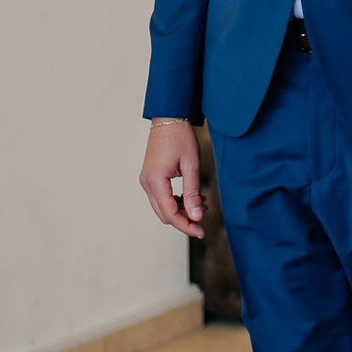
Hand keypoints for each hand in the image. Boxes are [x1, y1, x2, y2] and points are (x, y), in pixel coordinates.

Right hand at [139, 121, 204, 237]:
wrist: (169, 118)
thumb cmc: (181, 138)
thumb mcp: (191, 165)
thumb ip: (193, 192)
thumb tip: (196, 216)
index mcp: (155, 181)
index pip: (170, 214)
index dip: (186, 226)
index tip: (201, 232)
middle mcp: (147, 184)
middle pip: (164, 214)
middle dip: (184, 220)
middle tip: (204, 221)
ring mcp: (147, 181)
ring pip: (163, 207)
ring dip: (182, 210)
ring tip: (202, 204)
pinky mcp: (152, 178)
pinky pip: (163, 197)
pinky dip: (177, 201)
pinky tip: (193, 197)